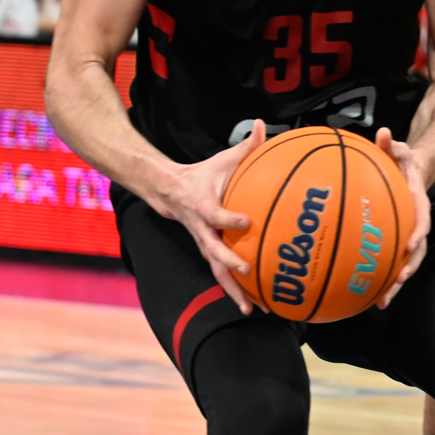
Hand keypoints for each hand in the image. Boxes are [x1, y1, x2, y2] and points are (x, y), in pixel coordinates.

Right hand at [162, 119, 266, 313]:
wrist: (171, 193)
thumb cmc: (204, 174)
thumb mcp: (223, 158)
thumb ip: (247, 145)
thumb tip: (263, 124)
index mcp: (205, 206)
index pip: (216, 215)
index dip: (229, 219)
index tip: (246, 221)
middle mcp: (202, 231)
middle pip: (214, 252)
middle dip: (230, 263)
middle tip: (248, 271)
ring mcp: (204, 245)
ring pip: (217, 272)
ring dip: (234, 291)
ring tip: (253, 309)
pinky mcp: (209, 254)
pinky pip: (221, 276)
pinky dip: (236, 292)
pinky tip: (254, 307)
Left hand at [374, 126, 430, 307]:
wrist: (414, 171)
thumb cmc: (404, 160)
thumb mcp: (399, 149)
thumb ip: (390, 143)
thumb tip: (382, 132)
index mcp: (418, 201)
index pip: (422, 218)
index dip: (418, 231)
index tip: (410, 243)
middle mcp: (417, 221)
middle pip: (417, 250)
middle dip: (409, 267)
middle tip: (398, 281)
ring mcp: (408, 233)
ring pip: (407, 262)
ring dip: (396, 282)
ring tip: (382, 302)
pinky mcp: (398, 240)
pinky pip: (393, 260)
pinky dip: (384, 278)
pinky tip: (368, 294)